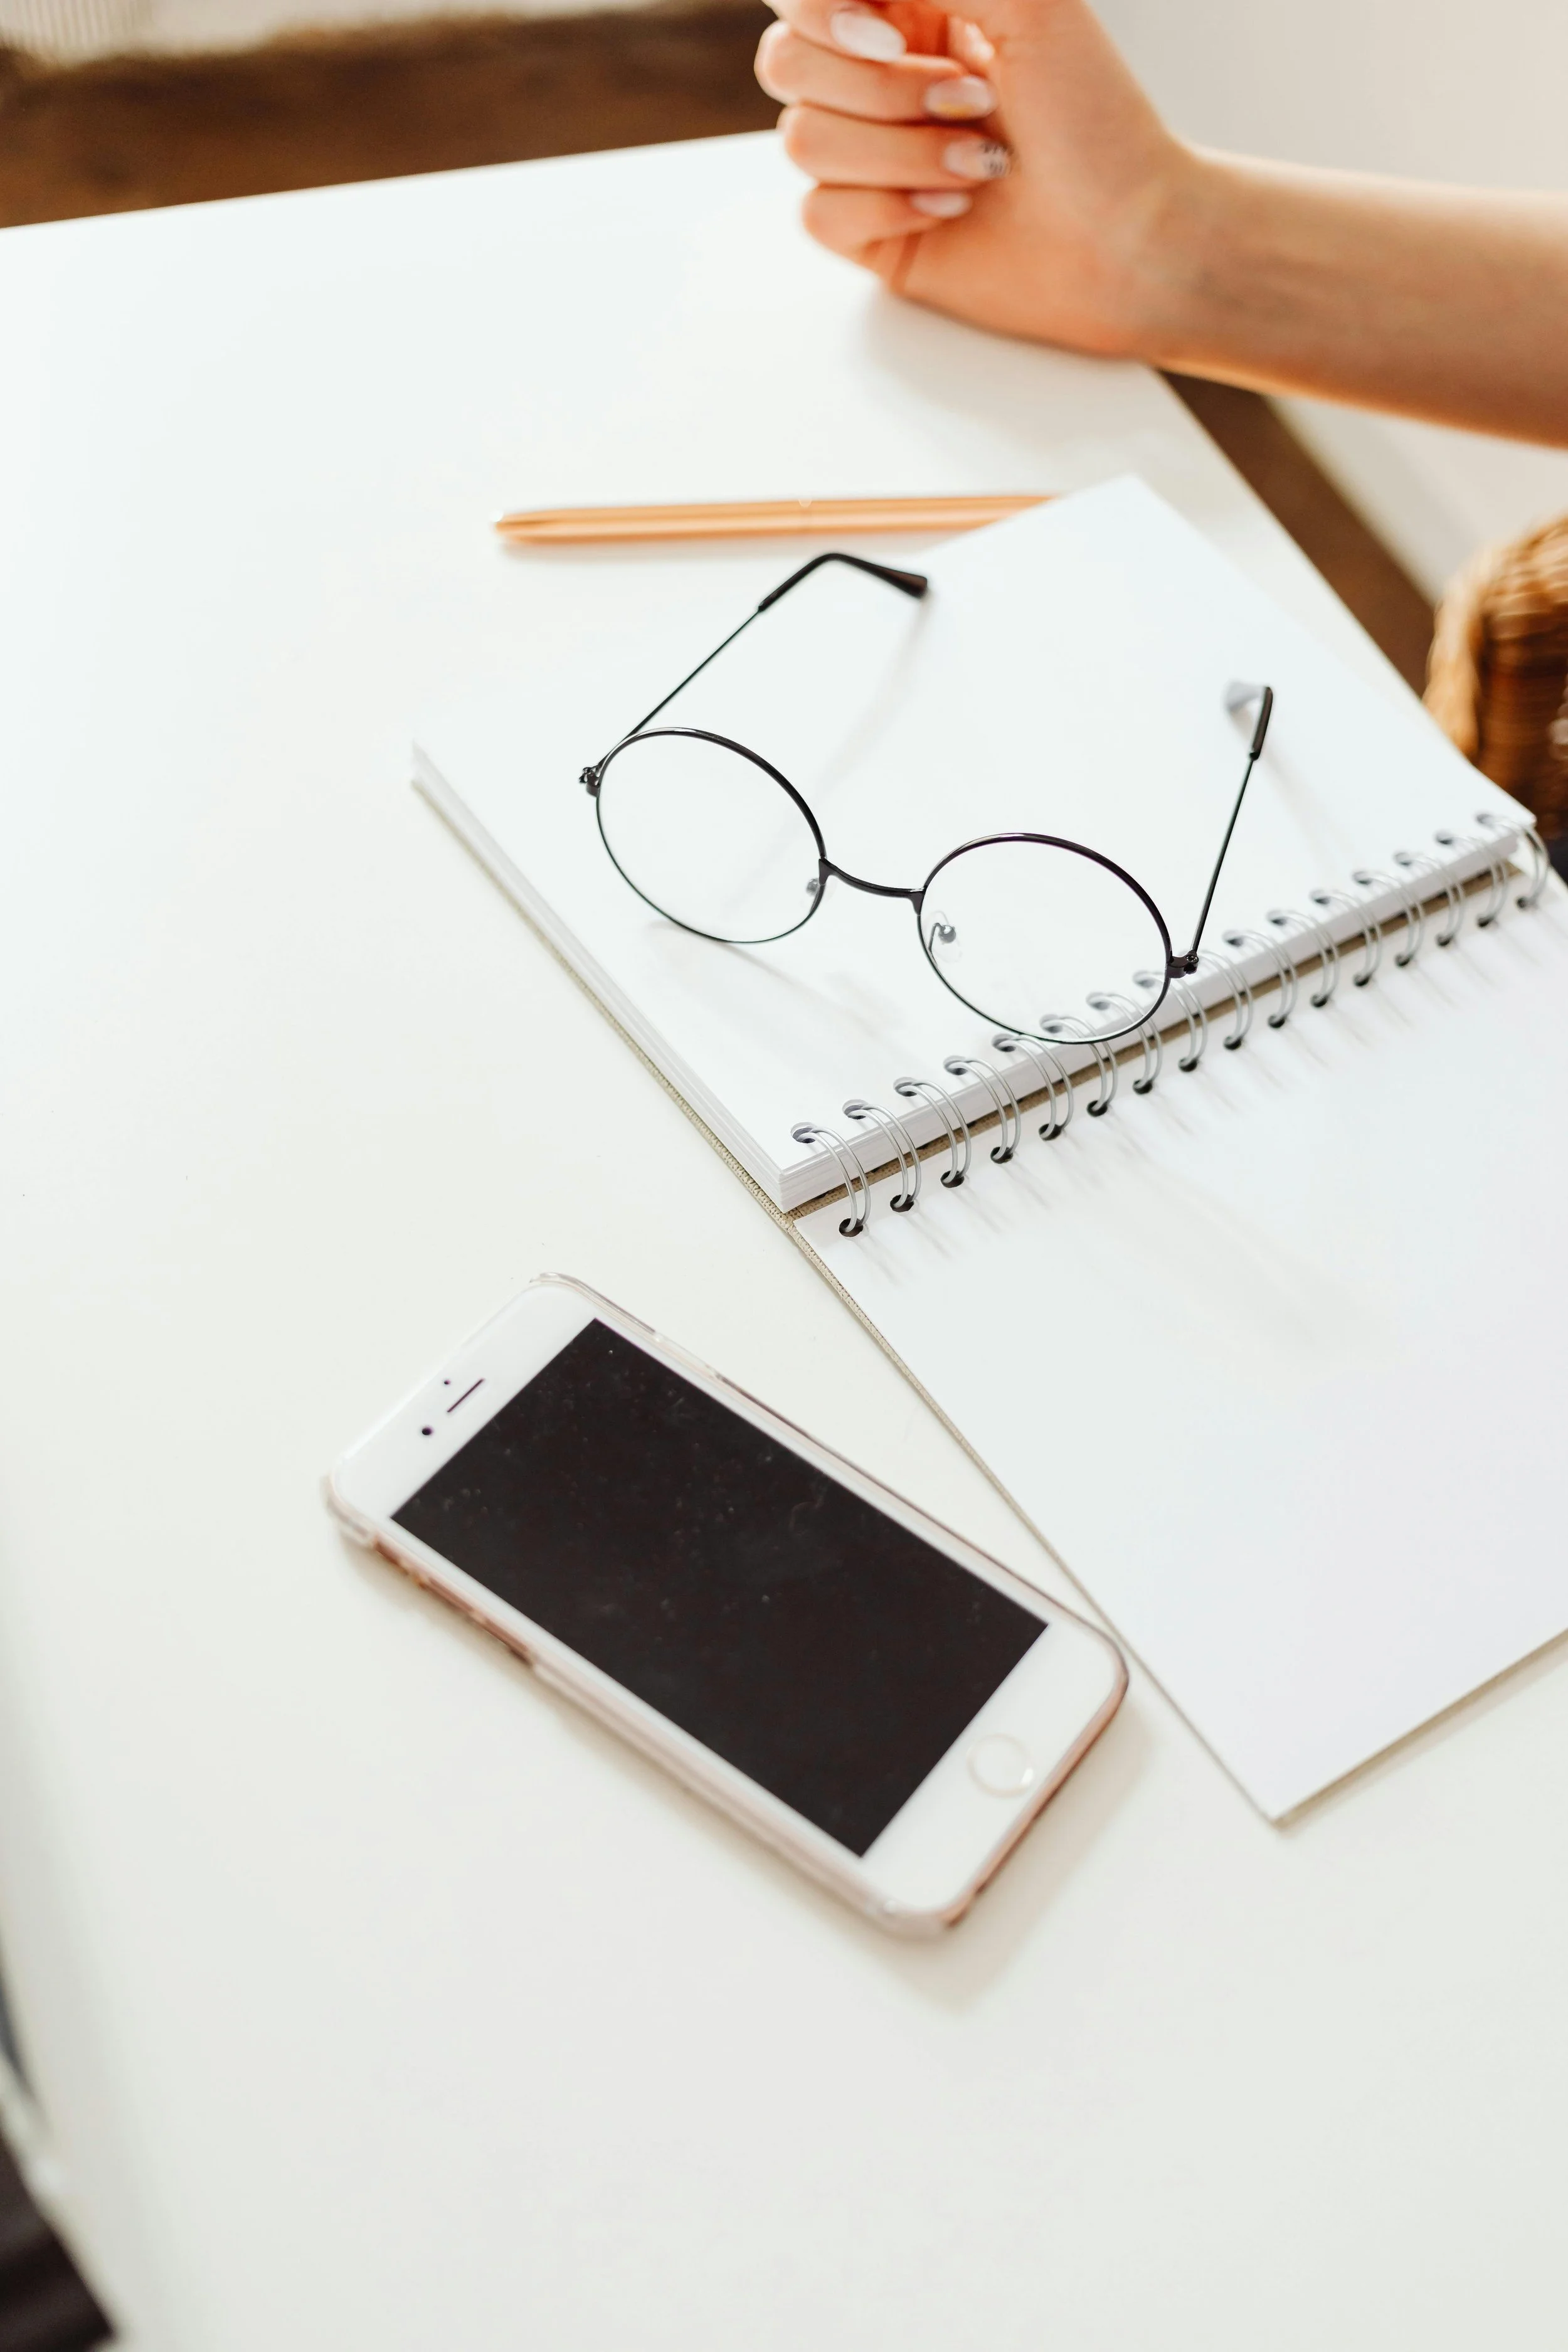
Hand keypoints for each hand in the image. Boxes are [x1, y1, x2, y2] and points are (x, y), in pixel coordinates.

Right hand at [755, 0, 1198, 357]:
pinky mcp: (869, 233)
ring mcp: (869, 160)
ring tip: (978, 165)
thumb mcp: (1029, 1)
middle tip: (972, 102)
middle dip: (880, 90)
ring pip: (804, 140)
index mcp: (914, 14)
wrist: (1126, 239)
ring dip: (899, 153)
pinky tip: (949, 210)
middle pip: (787, 63)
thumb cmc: (1097, 121)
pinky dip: (887, 209)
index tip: (896, 35)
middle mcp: (881, 82)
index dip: (827, 11)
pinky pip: (817, 213)